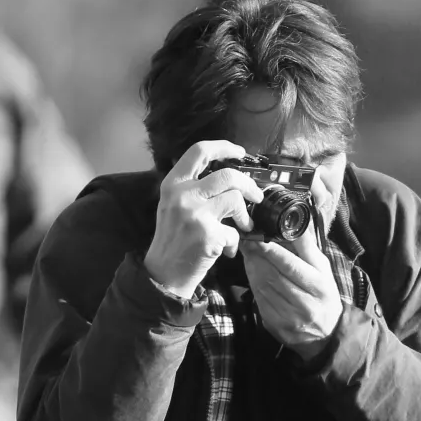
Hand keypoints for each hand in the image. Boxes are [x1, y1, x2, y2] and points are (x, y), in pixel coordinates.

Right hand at [143, 141, 263, 298]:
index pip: (199, 151)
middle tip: (256, 196)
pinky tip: (225, 250)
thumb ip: (194, 187)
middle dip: (249, 185)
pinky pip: (234, 232)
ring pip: (236, 199)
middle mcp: (182, 194)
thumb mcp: (173, 205)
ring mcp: (195, 214)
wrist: (164, 273)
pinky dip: (234, 242)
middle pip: (228, 175)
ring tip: (243, 226)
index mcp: (173, 184)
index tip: (239, 152)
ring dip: (245, 215)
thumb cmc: (173, 239)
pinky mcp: (207, 234)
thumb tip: (229, 178)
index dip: (224, 147)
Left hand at [240, 223, 342, 357]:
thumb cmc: (324, 294)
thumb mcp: (323, 270)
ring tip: (248, 255)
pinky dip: (254, 285)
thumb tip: (294, 222)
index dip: (272, 252)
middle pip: (274, 276)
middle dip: (257, 257)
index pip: (291, 266)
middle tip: (247, 243)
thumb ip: (307, 248)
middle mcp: (305, 303)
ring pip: (263, 288)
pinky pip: (259, 301)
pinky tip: (252, 274)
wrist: (327, 333)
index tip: (258, 238)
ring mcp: (289, 317)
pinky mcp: (276, 326)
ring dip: (252, 269)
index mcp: (318, 286)